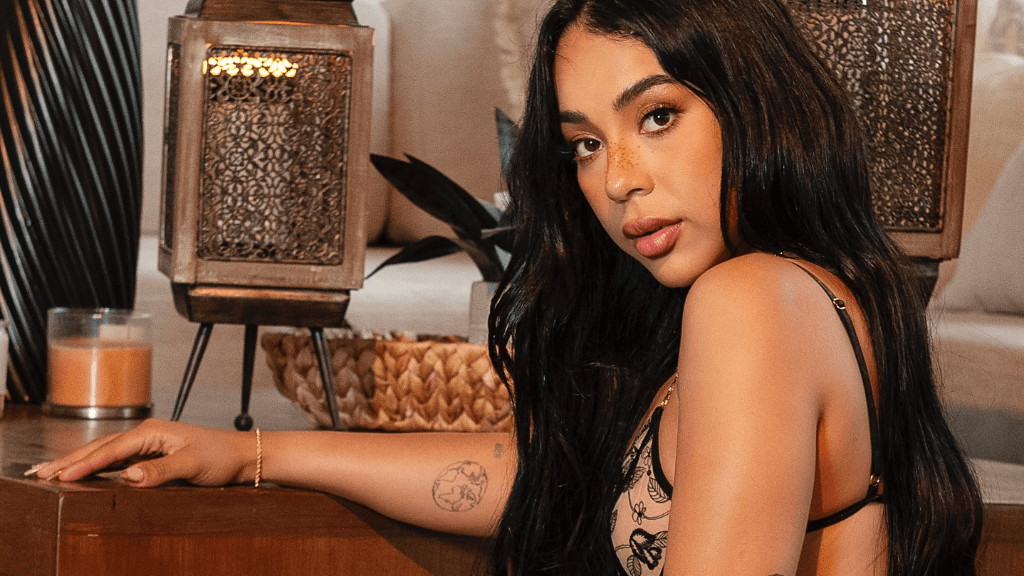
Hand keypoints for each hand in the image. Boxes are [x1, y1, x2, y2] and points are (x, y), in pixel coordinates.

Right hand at [26, 419, 255, 487]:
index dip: (85, 463)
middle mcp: (146, 434)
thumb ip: (161, 470)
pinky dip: (96, 465)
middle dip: (70, 460)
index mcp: (152, 431)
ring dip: (78, 461)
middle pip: (100, 447)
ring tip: (51, 471)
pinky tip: (82, 472)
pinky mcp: (150, 454)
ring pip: (105, 452)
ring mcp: (147, 444)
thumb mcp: (192, 463)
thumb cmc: (220, 456)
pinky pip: (116, 459)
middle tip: (41, 473)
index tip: (62, 475)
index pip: (111, 449)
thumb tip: (130, 476)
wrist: (240, 455)